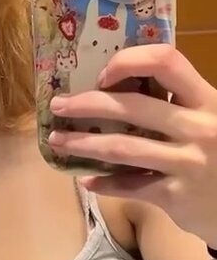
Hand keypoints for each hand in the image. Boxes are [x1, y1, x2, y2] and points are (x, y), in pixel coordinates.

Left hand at [47, 44, 216, 244]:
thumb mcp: (211, 120)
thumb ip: (179, 105)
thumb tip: (116, 90)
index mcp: (208, 101)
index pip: (166, 62)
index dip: (129, 62)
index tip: (103, 75)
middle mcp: (199, 128)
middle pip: (132, 107)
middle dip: (87, 104)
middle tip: (59, 106)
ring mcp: (187, 164)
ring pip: (122, 149)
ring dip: (83, 144)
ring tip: (59, 141)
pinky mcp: (176, 196)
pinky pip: (130, 187)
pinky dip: (105, 184)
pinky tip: (87, 180)